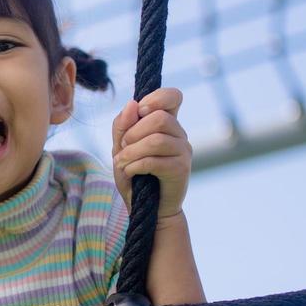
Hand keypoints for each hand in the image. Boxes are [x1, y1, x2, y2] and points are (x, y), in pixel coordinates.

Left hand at [112, 87, 190, 218]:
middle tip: (123, 148)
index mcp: (167, 123)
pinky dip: (135, 165)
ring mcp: (184, 151)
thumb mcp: (121, 147)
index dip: (156, 97)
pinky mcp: (181, 170)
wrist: (146, 209)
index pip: (173, 96)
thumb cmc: (134, 174)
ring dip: (131, 152)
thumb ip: (122, 125)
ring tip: (122, 162)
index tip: (141, 111)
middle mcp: (179, 134)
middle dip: (133, 132)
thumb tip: (132, 104)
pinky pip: (155, 160)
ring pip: (156, 140)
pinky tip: (130, 172)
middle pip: (159, 118)